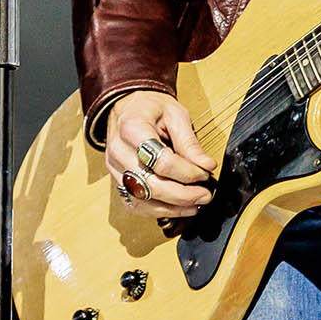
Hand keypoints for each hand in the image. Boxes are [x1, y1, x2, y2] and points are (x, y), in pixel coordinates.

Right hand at [103, 90, 217, 217]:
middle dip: (182, 195)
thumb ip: (189, 141)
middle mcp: (118, 151)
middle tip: (205, 195)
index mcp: (132, 128)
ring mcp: (115, 169)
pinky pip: (135, 205)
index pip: (161, 161)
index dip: (187, 172)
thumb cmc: (151, 108)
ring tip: (195, 205)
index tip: (205, 172)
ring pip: (141, 199)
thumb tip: (206, 165)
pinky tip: (177, 208)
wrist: (127, 108)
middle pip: (150, 185)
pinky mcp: (116, 181)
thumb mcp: (175, 114)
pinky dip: (157, 211)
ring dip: (171, 207)